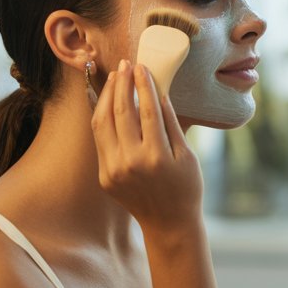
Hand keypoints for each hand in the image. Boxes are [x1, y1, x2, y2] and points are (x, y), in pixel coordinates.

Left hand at [90, 60, 202, 227]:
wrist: (169, 222)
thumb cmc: (186, 187)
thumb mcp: (187, 155)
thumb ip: (171, 125)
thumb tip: (159, 94)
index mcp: (157, 157)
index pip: (148, 111)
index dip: (144, 86)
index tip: (142, 67)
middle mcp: (131, 162)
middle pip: (122, 112)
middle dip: (122, 84)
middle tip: (125, 65)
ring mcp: (114, 170)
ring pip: (103, 123)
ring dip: (107, 97)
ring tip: (114, 79)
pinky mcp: (105, 175)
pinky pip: (100, 139)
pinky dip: (103, 118)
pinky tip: (109, 103)